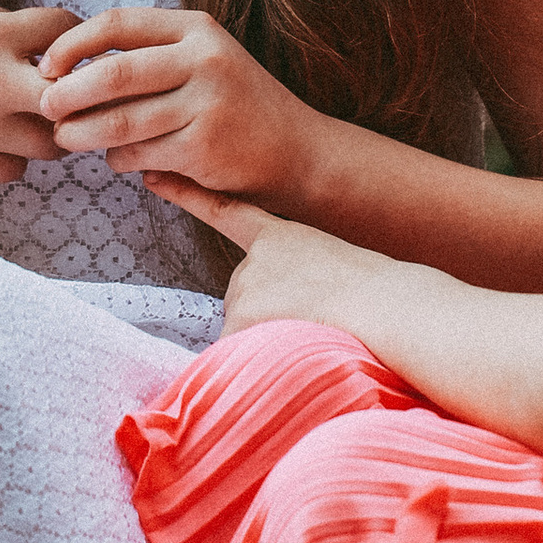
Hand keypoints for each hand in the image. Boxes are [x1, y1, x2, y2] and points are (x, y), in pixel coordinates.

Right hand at [0, 0, 79, 181]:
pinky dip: (10, 159)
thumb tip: (38, 37)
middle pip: (75, 94)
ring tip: (22, 118)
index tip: (64, 44)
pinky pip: (14, 169)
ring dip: (46, 130)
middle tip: (62, 91)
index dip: (72, 33)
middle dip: (75, 92)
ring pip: (52, 142)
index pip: (66, 27)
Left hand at [37, 10, 327, 200]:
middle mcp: (203, 59)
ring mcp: (207, 104)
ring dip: (81, 134)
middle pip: (113, 73)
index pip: (117, 23)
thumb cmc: (234, 104)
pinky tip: (118, 160)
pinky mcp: (204, 148)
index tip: (46, 66)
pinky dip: (119, 160)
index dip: (72, 44)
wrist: (296, 152)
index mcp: (196, 28)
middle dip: (67, 93)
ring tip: (66, 138)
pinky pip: (139, 155)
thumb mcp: (201, 60)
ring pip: (120, 121)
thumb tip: (68, 67)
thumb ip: (149, 55)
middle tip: (45, 107)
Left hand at [141, 174, 418, 336]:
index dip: (187, 194)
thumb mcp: (331, 270)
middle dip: (266, 319)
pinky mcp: (241, 322)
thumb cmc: (376, 297)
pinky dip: (254, 365)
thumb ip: (291, 282)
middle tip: (313, 322)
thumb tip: (269, 317)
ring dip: (268, 342)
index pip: (224, 213)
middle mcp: (252, 261)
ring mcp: (244, 291)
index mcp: (279, 238)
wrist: (389, 308)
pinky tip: (290, 355)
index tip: (153, 177)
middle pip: (242, 303)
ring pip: (242, 333)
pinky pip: (232, 354)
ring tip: (314, 335)